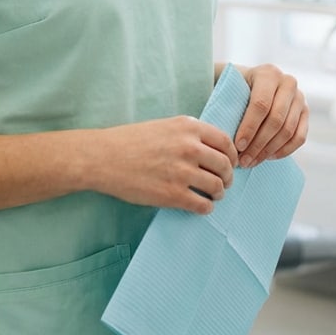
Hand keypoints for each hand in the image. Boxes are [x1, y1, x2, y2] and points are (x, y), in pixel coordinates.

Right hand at [94, 116, 237, 214]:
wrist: (103, 157)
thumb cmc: (130, 141)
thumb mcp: (164, 126)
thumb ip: (188, 134)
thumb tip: (212, 149)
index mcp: (187, 127)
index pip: (225, 142)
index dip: (232, 155)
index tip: (230, 163)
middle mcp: (189, 147)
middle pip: (225, 165)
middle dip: (228, 177)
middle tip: (223, 182)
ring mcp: (182, 172)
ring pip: (217, 187)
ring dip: (218, 193)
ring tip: (212, 195)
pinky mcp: (173, 194)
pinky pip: (203, 205)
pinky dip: (206, 208)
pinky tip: (200, 205)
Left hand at [233, 64, 308, 167]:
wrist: (253, 82)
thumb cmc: (237, 89)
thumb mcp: (231, 89)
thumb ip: (229, 104)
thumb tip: (223, 135)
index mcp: (268, 73)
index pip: (261, 105)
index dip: (249, 128)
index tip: (237, 146)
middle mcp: (288, 82)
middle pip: (276, 120)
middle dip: (258, 144)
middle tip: (244, 160)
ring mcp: (299, 97)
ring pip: (288, 131)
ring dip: (269, 150)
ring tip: (252, 161)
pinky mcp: (306, 112)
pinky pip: (299, 137)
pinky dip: (284, 150)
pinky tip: (268, 157)